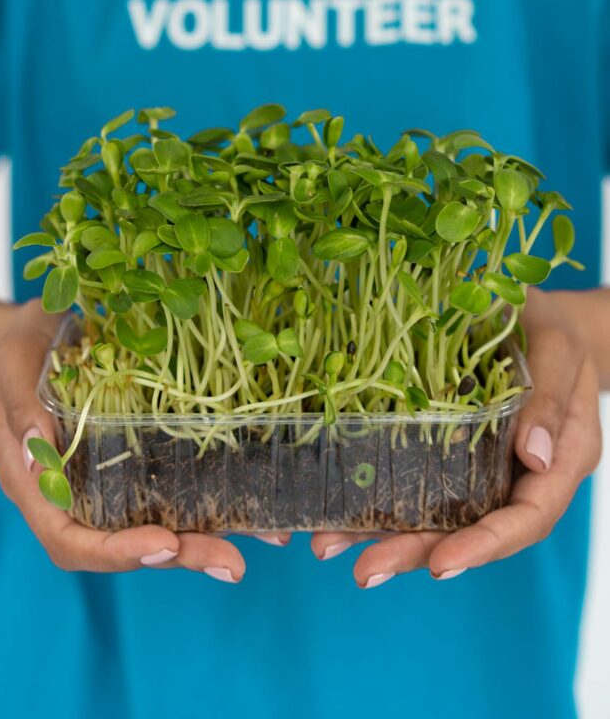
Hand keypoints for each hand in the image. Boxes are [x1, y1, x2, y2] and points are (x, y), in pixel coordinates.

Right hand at [0, 299, 276, 579]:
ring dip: (206, 537)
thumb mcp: (11, 365)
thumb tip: (39, 460)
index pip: (71, 540)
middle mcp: (74, 495)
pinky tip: (256, 504)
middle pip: (123, 545)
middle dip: (179, 556)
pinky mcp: (137, 460)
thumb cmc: (18, 347)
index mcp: (36, 486)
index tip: (164, 545)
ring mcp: (109, 481)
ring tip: (263, 537)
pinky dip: (213, 500)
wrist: (39, 331)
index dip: (116, 551)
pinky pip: (173, 488)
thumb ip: (21, 408)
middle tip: (232, 563)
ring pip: (156, 524)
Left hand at [311, 288, 602, 584]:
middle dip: (418, 552)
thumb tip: (534, 456)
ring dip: (387, 534)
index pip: (525, 520)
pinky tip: (338, 508)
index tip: (439, 565)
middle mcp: (519, 478)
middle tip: (366, 571)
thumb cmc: (556, 331)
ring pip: (439, 515)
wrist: (541, 319)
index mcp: (558, 464)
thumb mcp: (557, 352)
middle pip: (472, 530)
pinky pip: (420, 480)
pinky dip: (381, 498)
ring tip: (331, 545)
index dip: (483, 545)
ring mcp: (484, 469)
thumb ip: (547, 401)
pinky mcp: (453, 452)